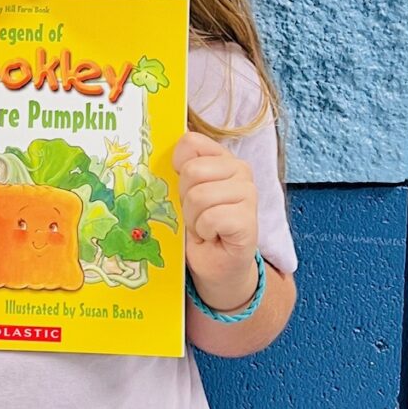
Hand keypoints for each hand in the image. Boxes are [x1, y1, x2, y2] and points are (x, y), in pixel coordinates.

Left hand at [172, 130, 258, 307]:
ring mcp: (249, 193)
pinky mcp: (249, 219)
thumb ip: (177, 169)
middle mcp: (240, 169)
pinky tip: (214, 236)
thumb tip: (158, 147)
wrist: (217, 266)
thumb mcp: (182, 192)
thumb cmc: (197, 226)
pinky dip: (204, 231)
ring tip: (204, 227)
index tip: (185, 190)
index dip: (178, 168)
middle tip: (195, 215)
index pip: (191, 142)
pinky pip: (211, 217)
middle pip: (192, 170)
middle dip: (185, 199)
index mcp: (221, 157)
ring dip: (193, 218)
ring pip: (199, 195)